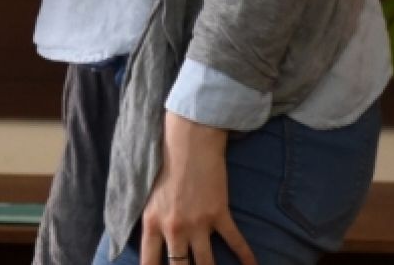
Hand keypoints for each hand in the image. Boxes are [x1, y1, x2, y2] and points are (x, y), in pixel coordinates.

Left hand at [140, 112, 255, 264]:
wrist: (188, 141)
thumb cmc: (163, 164)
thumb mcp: (147, 196)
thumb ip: (149, 222)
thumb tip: (152, 244)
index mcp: (151, 223)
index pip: (149, 262)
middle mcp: (174, 228)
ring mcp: (198, 223)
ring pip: (206, 263)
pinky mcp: (219, 214)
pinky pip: (235, 242)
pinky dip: (246, 257)